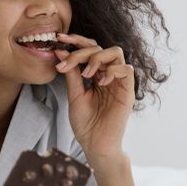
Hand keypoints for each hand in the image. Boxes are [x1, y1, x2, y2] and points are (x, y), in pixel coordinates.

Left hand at [54, 33, 134, 161]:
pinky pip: (126, 70)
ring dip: (97, 58)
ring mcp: (119, 82)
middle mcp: (108, 75)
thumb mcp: (74, 95)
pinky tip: (99, 82)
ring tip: (86, 74)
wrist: (95, 145)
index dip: (76, 41)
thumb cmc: (86, 124)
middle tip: (66, 61)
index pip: (90, 49)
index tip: (58, 39)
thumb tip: (60, 51)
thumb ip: (71, 74)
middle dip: (81, 49)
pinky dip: (111, 71)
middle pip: (100, 47)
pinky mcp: (128, 92)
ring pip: (115, 52)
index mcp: (96, 75)